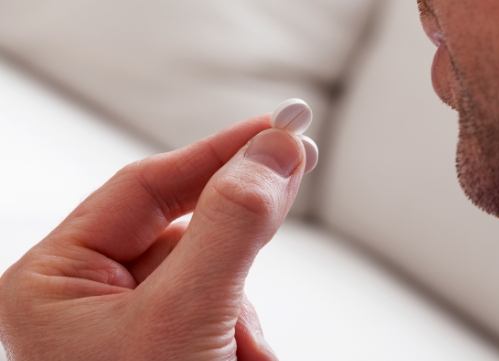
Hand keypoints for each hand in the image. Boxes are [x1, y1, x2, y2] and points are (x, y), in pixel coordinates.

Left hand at [0, 116, 313, 360]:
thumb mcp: (186, 319)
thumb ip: (231, 228)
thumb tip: (273, 153)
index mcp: (52, 282)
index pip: (145, 188)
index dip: (215, 152)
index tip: (274, 128)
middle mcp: (86, 297)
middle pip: (180, 224)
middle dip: (239, 222)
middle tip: (294, 167)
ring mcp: (128, 323)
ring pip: (209, 271)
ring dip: (244, 304)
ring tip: (244, 352)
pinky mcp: (169, 342)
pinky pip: (219, 308)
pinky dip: (245, 330)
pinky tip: (244, 359)